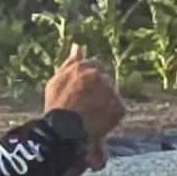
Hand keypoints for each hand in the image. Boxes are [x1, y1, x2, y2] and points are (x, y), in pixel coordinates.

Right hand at [44, 47, 121, 170]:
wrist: (64, 129)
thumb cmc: (57, 105)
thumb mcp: (57, 80)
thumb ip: (71, 62)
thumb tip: (78, 46)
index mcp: (86, 67)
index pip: (95, 66)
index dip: (88, 79)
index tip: (82, 90)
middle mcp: (101, 76)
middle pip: (104, 80)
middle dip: (98, 89)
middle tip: (86, 104)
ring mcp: (112, 92)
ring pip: (111, 94)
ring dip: (104, 102)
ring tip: (90, 115)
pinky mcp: (119, 108)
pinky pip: (118, 109)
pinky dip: (110, 115)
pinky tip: (98, 121)